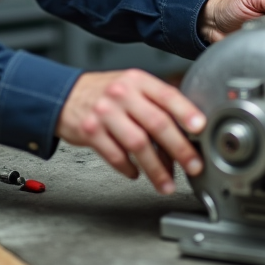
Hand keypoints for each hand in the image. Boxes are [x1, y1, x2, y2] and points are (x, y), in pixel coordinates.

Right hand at [56, 69, 205, 194]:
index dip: (186, 112)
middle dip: (179, 148)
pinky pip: (116, 156)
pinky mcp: (90, 132)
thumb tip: (187, 129)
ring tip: (167, 183)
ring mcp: (104, 113)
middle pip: (156, 123)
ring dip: (156, 168)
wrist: (63, 96)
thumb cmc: (104, 93)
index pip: (167, 95)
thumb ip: (156, 101)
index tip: (201, 128)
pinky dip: (129, 169)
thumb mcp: (131, 86)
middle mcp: (122, 94)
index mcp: (137, 81)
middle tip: (194, 166)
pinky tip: (137, 174)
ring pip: (137, 144)